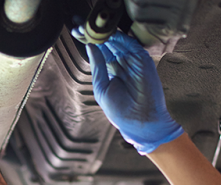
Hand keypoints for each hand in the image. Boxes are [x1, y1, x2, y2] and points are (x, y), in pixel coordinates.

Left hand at [78, 30, 183, 153]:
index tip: (77, 32)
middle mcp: (122, 62)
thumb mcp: (101, 87)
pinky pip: (130, 44)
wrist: (139, 121)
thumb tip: (90, 46)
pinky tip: (106, 33)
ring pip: (117, 41)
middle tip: (81, 26)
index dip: (89, 41)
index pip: (100, 50)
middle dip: (94, 34)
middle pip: (107, 43)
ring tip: (90, 27)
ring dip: (104, 33)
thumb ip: (97, 65)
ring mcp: (132, 60)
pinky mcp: (142, 59)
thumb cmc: (120, 110)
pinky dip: (118, 36)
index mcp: (111, 70)